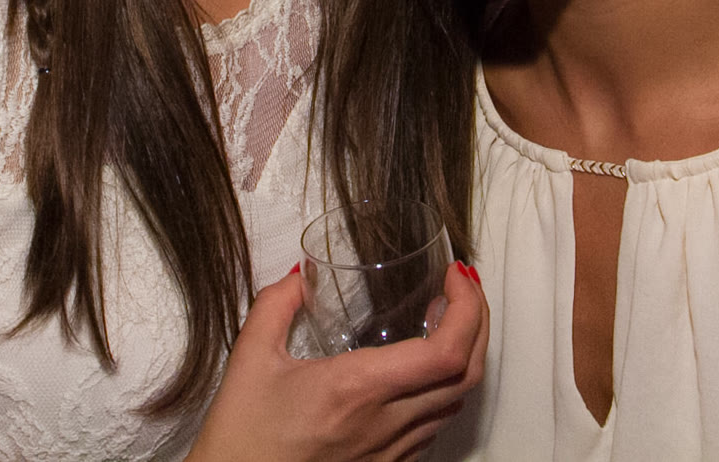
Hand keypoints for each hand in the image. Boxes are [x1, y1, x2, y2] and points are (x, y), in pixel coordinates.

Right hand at [188, 261, 487, 461]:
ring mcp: (390, 451)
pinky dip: (443, 390)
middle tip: (461, 288)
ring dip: (465, 357)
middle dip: (478, 323)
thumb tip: (302, 274)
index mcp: (358, 389)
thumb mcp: (250, 358)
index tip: (456, 275)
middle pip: (467, 375)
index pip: (446, 352)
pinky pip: (433, 428)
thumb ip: (276, 305)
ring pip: (456, 403)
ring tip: (445, 320)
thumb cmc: (241, 436)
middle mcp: (385, 423)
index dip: (467, 310)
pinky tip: (421, 369)